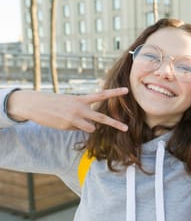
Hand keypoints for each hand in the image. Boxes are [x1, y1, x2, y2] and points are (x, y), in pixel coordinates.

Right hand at [8, 88, 128, 132]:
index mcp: (81, 99)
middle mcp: (80, 108)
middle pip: (101, 118)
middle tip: (126, 128)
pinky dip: (74, 128)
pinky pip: (78, 130)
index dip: (115, 92)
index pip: (101, 94)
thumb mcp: (70, 101)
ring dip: (87, 126)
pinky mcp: (68, 126)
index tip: (126, 90)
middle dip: (115, 124)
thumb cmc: (54, 102)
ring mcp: (74, 118)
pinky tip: (63, 121)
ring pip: (91, 128)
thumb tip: (92, 124)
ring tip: (73, 119)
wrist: (34, 104)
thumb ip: (83, 109)